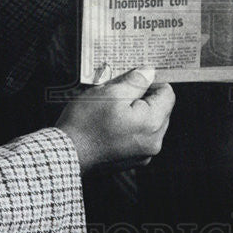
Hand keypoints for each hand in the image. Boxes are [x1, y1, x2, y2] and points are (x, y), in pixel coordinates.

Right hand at [55, 66, 174, 173]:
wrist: (64, 155)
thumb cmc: (85, 124)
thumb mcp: (110, 92)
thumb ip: (136, 81)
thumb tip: (149, 72)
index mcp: (152, 124)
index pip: (167, 94)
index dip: (151, 83)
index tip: (133, 81)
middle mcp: (153, 142)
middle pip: (160, 109)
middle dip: (142, 98)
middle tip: (116, 95)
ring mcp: (143, 154)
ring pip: (148, 122)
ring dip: (134, 112)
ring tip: (110, 111)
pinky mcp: (132, 160)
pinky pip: (138, 136)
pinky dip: (128, 127)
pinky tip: (109, 125)